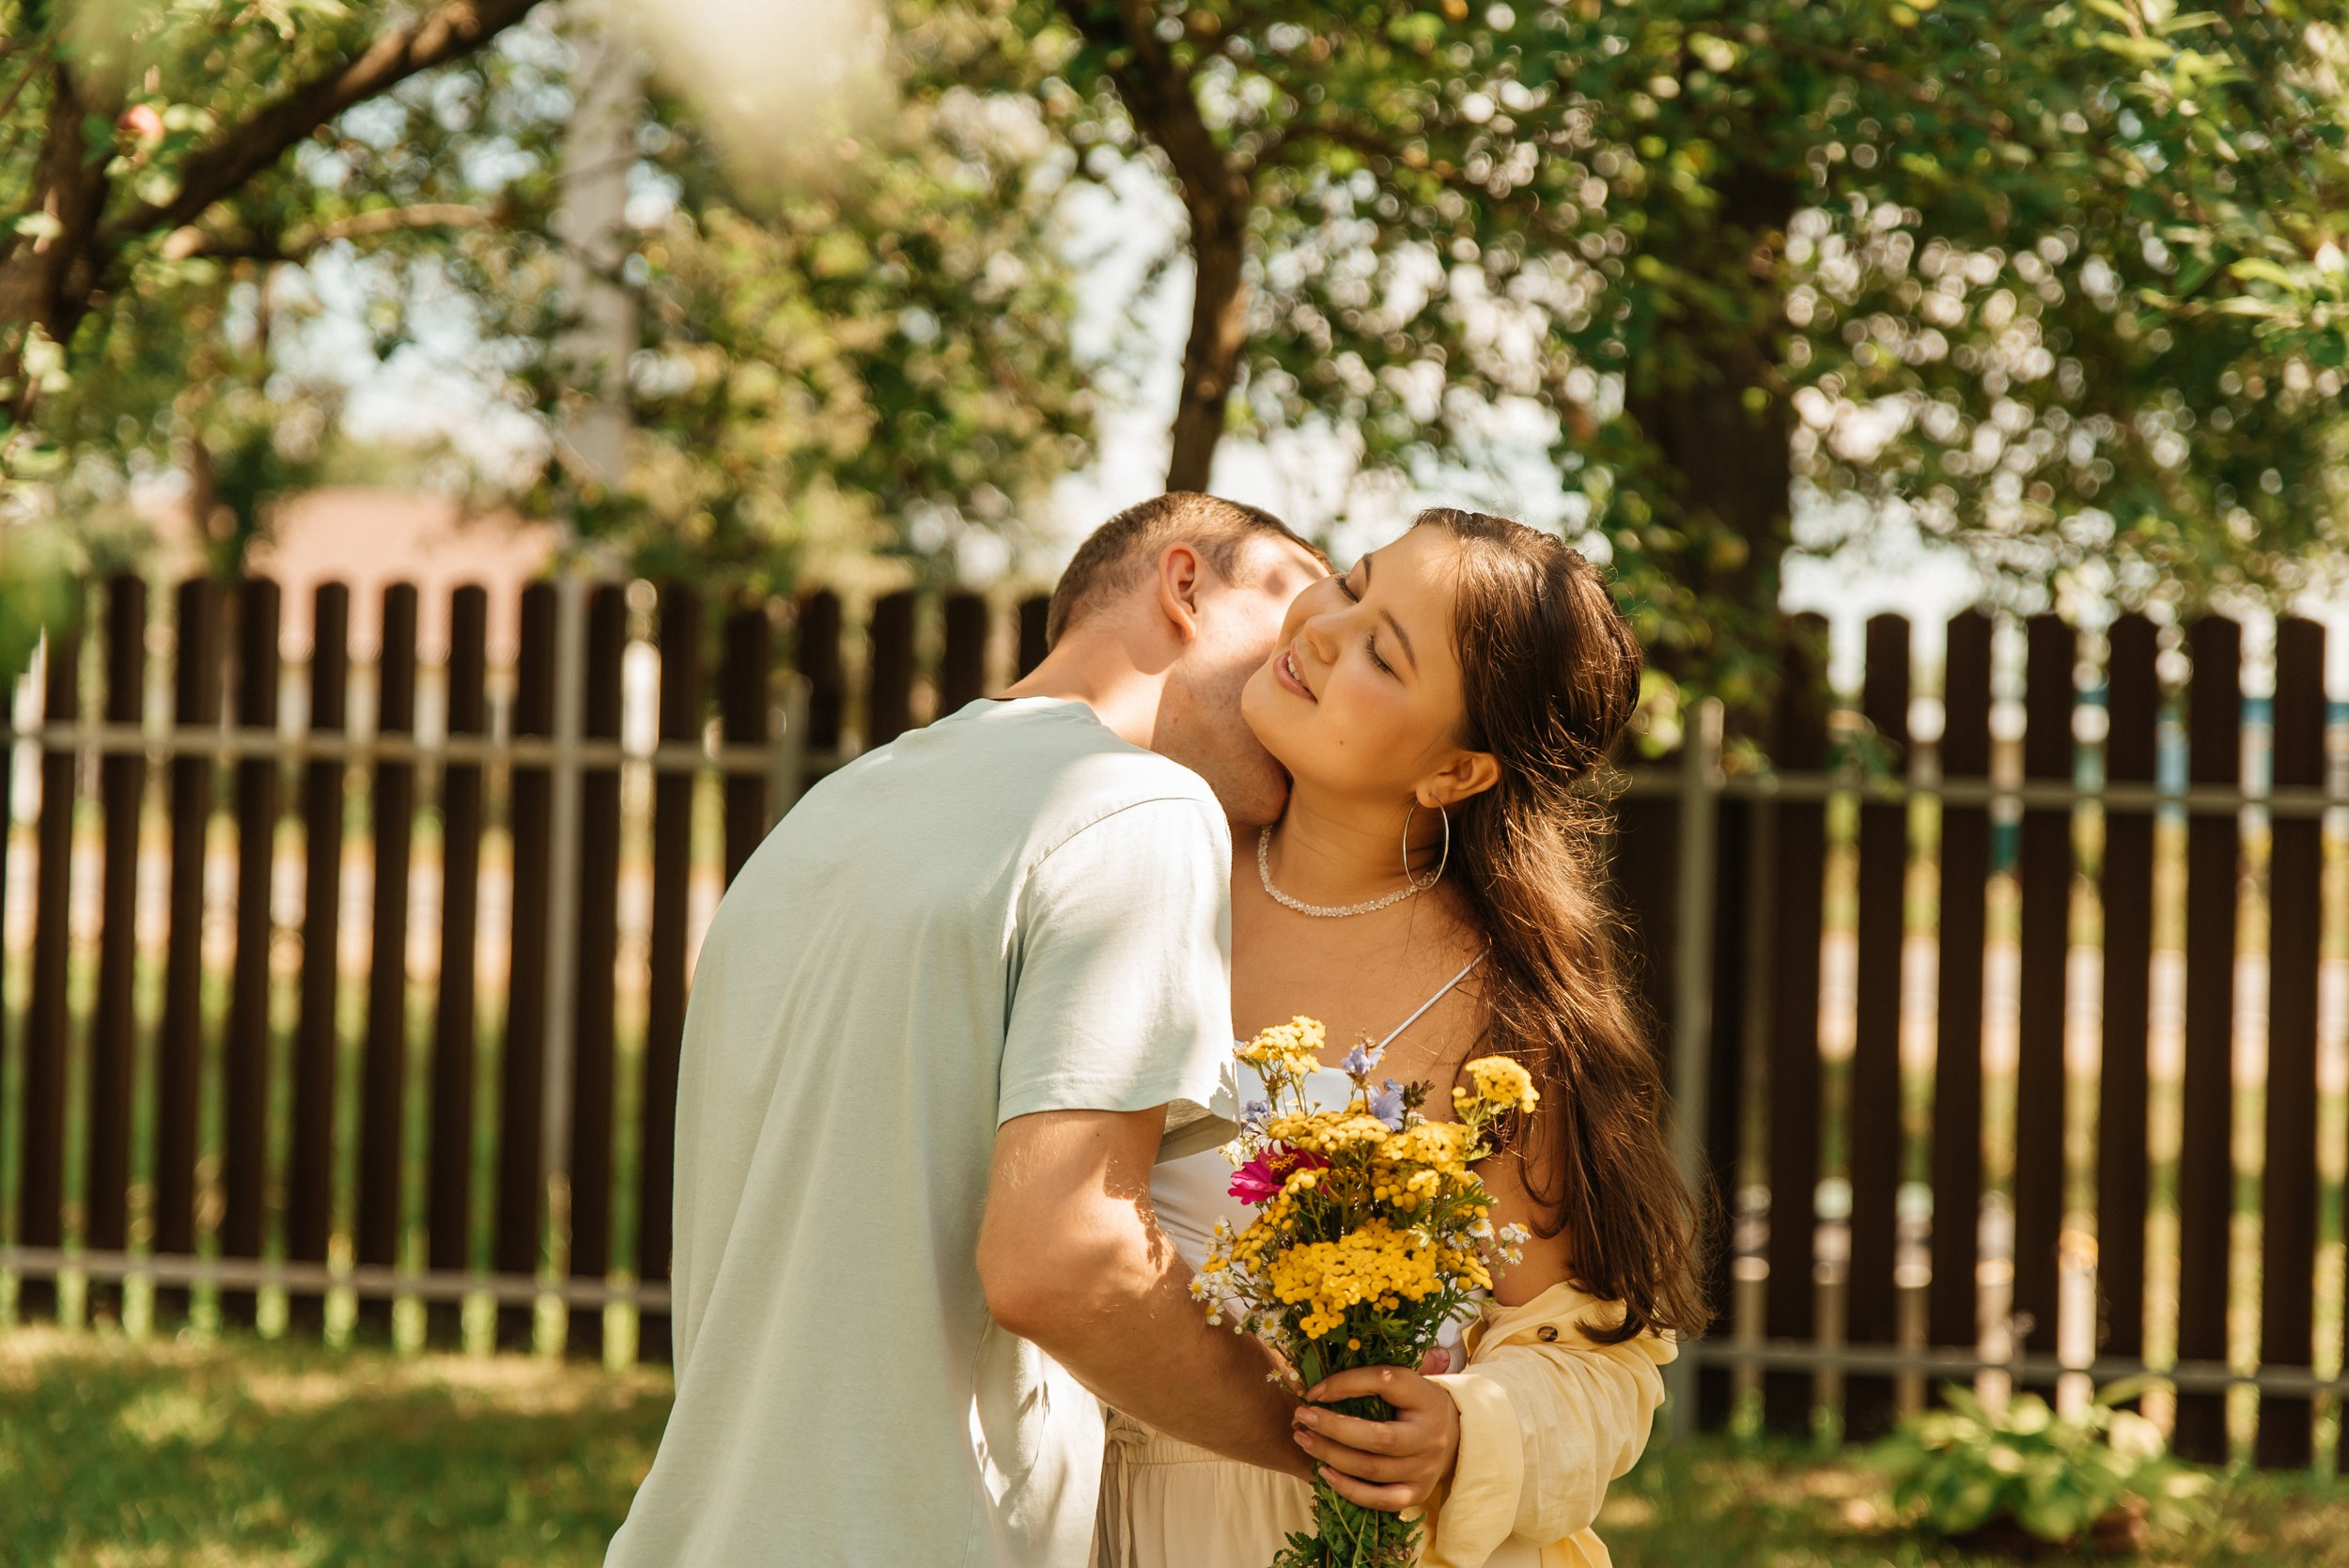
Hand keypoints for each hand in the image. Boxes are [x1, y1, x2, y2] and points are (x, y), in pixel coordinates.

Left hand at [1289, 1364, 1460, 1511]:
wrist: (1456, 1438)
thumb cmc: (1415, 1405)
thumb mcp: (1403, 1384)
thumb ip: (1369, 1381)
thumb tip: (1316, 1389)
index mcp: (1426, 1398)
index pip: (1385, 1382)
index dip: (1345, 1384)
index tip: (1314, 1390)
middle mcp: (1429, 1437)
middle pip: (1378, 1438)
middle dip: (1333, 1428)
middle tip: (1301, 1417)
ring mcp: (1425, 1469)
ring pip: (1372, 1469)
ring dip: (1331, 1455)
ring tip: (1304, 1439)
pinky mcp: (1417, 1494)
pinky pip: (1379, 1500)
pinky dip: (1349, 1489)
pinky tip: (1325, 1473)